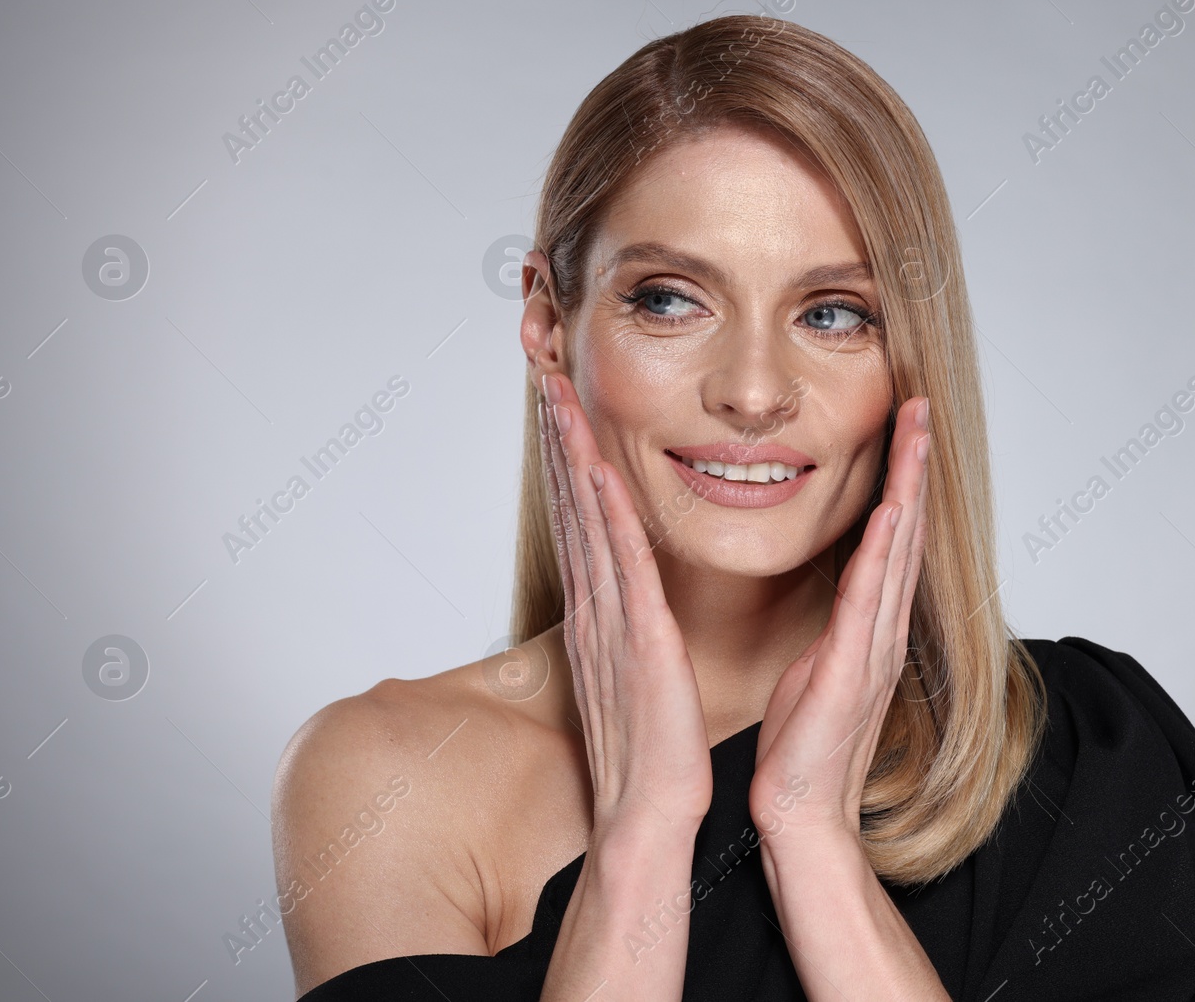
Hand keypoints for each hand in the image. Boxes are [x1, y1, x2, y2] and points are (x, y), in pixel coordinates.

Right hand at [537, 370, 712, 840]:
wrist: (648, 816)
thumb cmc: (650, 753)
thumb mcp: (637, 676)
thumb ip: (631, 631)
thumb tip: (634, 602)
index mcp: (601, 616)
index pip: (580, 523)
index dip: (566, 463)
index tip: (561, 411)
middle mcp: (595, 610)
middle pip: (570, 508)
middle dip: (556, 441)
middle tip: (544, 378)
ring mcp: (611, 623)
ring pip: (587, 522)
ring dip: (570, 457)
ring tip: (558, 399)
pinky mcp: (639, 642)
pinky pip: (620, 565)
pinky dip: (606, 514)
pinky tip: (598, 471)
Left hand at [749, 396, 930, 844]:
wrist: (801, 814)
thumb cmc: (803, 746)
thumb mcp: (818, 666)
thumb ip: (835, 625)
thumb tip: (836, 595)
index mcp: (870, 626)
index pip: (891, 537)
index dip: (901, 479)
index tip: (901, 427)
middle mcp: (883, 629)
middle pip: (907, 530)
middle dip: (915, 465)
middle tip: (920, 406)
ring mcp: (876, 648)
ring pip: (899, 551)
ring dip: (909, 488)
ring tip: (916, 433)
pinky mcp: (854, 671)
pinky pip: (871, 601)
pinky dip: (884, 554)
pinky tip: (891, 511)